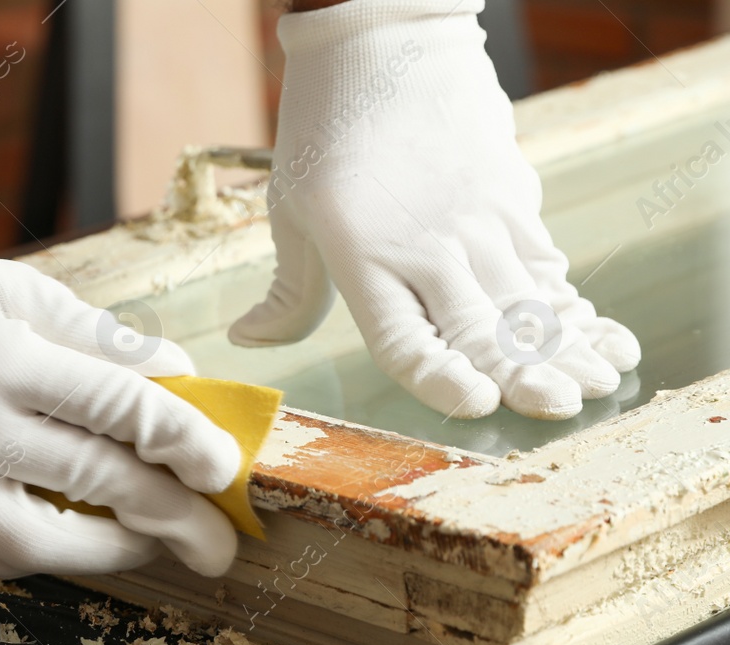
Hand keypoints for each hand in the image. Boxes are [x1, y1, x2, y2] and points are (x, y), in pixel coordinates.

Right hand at [0, 217, 241, 578]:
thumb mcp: (13, 289)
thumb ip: (98, 335)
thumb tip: (180, 371)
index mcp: (3, 356)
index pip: (116, 407)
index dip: (182, 441)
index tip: (225, 469)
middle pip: (94, 481)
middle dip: (170, 517)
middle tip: (220, 545)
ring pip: (45, 540)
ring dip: (114, 553)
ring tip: (160, 549)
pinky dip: (50, 558)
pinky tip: (87, 546)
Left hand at [231, 0, 639, 419]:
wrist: (385, 41)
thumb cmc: (325, 130)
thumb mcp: (290, 209)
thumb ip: (286, 292)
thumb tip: (247, 340)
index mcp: (364, 257)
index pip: (407, 339)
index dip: (441, 380)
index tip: (475, 404)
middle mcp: (428, 244)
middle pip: (483, 326)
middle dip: (526, 374)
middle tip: (559, 408)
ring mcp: (479, 218)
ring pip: (528, 297)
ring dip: (565, 345)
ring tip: (594, 382)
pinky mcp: (513, 193)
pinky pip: (545, 261)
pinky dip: (568, 301)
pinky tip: (594, 333)